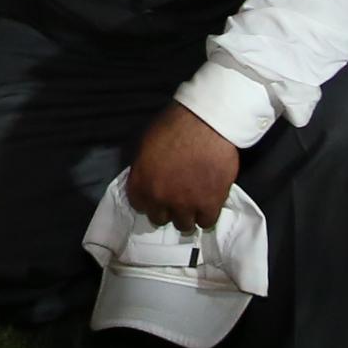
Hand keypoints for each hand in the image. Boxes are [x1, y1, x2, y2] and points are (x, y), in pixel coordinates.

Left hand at [124, 102, 239, 230]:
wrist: (205, 123)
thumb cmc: (173, 126)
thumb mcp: (145, 145)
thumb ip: (144, 169)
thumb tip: (147, 179)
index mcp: (141, 182)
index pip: (138, 205)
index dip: (147, 200)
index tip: (155, 196)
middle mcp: (159, 197)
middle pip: (159, 218)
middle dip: (166, 209)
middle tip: (175, 199)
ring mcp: (185, 203)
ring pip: (183, 225)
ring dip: (187, 215)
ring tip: (193, 203)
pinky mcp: (209, 204)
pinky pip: (206, 222)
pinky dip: (206, 215)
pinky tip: (208, 204)